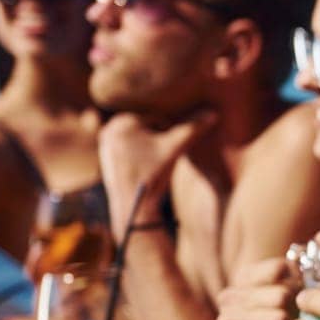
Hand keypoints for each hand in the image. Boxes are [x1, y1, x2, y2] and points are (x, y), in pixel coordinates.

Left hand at [97, 110, 215, 236]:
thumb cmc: (153, 174)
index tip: (167, 152)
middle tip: (159, 160)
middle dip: (159, 141)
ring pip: (140, 139)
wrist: (134, 206)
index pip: (158, 119)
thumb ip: (193, 128)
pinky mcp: (106, 156)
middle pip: (147, 128)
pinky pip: (131, 149)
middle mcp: (109, 128)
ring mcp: (105, 143)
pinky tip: (144, 170)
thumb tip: (214, 113)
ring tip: (152, 166)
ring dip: (152, 148)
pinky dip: (141, 155)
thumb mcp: (175, 148)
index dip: (169, 135)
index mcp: (122, 121)